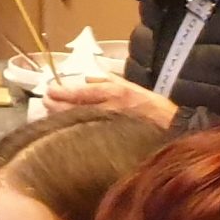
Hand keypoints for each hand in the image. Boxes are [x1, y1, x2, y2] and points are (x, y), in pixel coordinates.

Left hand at [44, 74, 177, 128]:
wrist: (174, 130)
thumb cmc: (153, 107)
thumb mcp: (131, 87)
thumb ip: (107, 81)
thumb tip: (86, 77)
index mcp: (115, 93)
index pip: (81, 92)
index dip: (62, 92)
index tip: (49, 90)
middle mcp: (110, 109)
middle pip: (74, 108)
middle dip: (55, 105)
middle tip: (44, 102)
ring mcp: (110, 128)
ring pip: (78, 123)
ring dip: (61, 119)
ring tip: (51, 115)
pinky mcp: (112, 142)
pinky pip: (87, 136)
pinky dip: (75, 132)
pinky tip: (66, 131)